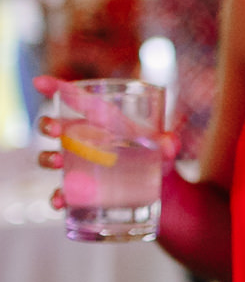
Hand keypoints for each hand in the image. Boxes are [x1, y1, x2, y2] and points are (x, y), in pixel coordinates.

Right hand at [33, 75, 177, 211]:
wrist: (157, 188)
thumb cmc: (154, 156)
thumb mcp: (163, 148)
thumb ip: (168, 144)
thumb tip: (169, 144)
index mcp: (101, 121)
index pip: (77, 100)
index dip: (56, 87)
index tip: (38, 82)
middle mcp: (83, 140)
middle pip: (55, 126)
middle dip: (47, 125)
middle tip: (55, 131)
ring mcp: (78, 165)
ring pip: (51, 156)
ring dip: (48, 157)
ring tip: (57, 161)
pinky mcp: (80, 189)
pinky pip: (62, 192)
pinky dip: (57, 196)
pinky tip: (60, 200)